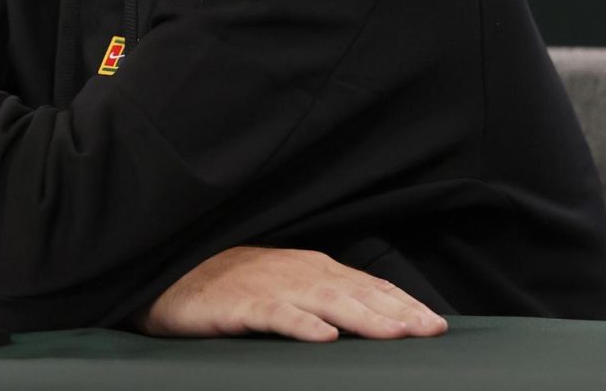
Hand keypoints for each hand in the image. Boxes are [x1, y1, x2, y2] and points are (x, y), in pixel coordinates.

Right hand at [135, 246, 448, 341]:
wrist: (170, 274)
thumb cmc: (230, 284)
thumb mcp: (283, 285)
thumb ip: (323, 297)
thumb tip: (371, 319)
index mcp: (311, 268)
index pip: (367, 285)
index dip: (402, 303)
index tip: (436, 324)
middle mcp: (296, 272)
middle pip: (355, 292)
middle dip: (397, 312)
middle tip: (431, 331)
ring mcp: (268, 287)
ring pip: (324, 302)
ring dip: (362, 316)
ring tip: (394, 333)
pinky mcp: (238, 305)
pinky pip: (275, 316)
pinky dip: (301, 325)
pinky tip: (323, 336)